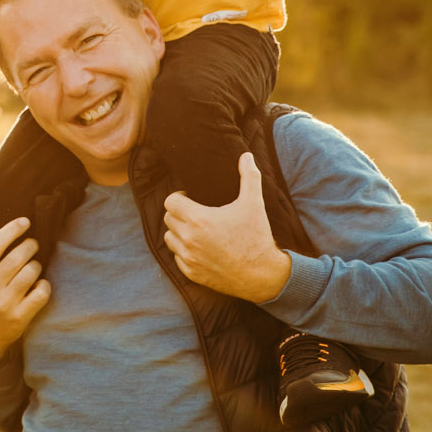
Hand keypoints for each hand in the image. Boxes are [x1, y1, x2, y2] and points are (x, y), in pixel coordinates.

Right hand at [0, 214, 49, 362]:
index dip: (12, 230)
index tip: (25, 222)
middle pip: (18, 257)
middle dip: (30, 246)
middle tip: (32, 245)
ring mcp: (4, 304)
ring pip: (31, 272)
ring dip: (36, 265)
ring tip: (33, 265)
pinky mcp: (19, 318)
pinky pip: (41, 293)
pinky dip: (44, 286)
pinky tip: (39, 284)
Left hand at [162, 154, 293, 302]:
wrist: (263, 275)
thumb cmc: (257, 237)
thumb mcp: (254, 204)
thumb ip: (249, 176)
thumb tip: (246, 155)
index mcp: (198, 219)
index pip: (170, 202)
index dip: (179, 197)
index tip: (190, 198)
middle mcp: (188, 239)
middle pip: (168, 219)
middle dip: (179, 213)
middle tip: (195, 213)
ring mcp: (188, 258)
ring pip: (169, 238)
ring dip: (178, 232)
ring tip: (196, 230)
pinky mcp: (191, 273)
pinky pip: (177, 257)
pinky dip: (184, 252)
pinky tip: (200, 247)